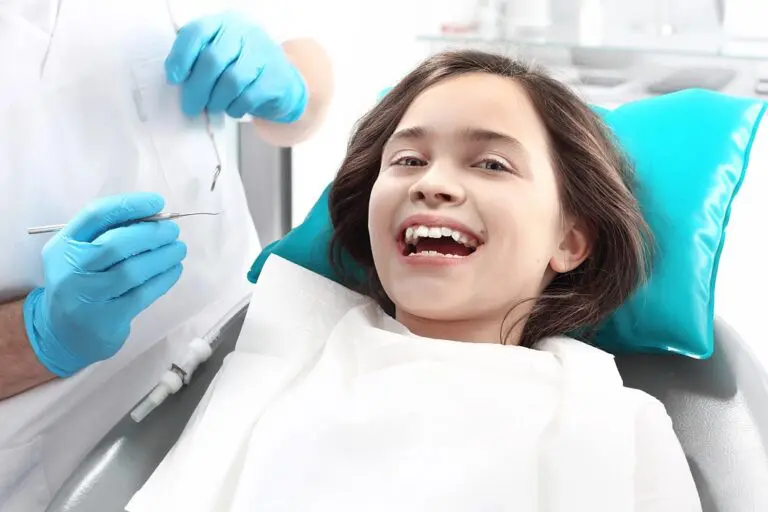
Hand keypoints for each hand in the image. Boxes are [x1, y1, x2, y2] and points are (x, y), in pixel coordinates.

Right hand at [23, 193, 186, 376]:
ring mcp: (88, 296)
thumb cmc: (80, 284)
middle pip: (116, 243)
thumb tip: (154, 217)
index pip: (96, 215)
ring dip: (163, 256)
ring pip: (132, 270)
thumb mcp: (79, 255)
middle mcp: (71, 269)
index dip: (130, 205)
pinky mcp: (108, 318)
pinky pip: (143, 293)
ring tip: (178, 249)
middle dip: (152, 233)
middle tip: (173, 231)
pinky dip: (164, 279)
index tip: (158, 202)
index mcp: (63, 245)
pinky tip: (174, 269)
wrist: (63, 334)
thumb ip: (106, 233)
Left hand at [164, 13, 307, 122]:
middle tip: (190, 106)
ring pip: (231, 81)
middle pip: (213, 60)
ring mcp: (263, 54)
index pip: (197, 32)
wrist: (282, 82)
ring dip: (216, 101)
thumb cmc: (242, 68)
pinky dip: (235, 108)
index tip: (173, 79)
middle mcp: (245, 33)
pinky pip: (248, 97)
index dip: (182, 56)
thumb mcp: (220, 54)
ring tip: (212, 108)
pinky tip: (232, 109)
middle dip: (197, 88)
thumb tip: (176, 79)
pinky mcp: (275, 78)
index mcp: (224, 23)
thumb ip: (198, 59)